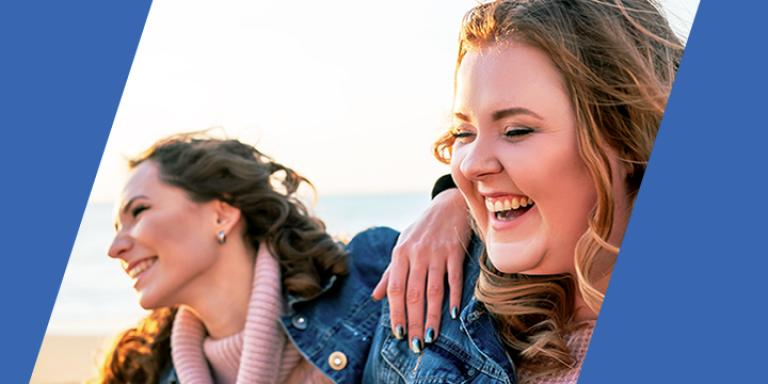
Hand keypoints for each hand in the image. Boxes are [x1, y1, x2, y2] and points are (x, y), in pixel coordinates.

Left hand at [372, 188, 469, 352]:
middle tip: (416, 346)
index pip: (396, 289)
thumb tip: (377, 297)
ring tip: (431, 337)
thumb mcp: (402, 245)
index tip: (398, 334)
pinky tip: (453, 314)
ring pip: (433, 290)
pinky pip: (454, 278)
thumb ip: (390, 273)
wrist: (448, 204)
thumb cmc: (422, 229)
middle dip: (414, 322)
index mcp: (400, 254)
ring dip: (432, 316)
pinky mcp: (455, 251)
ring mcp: (437, 253)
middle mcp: (416, 254)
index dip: (396, 313)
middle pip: (413, 294)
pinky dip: (454, 296)